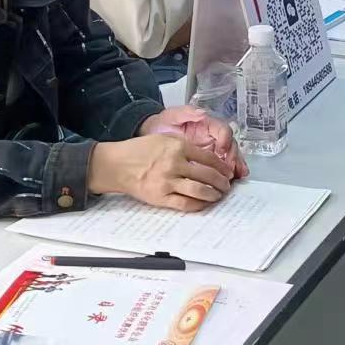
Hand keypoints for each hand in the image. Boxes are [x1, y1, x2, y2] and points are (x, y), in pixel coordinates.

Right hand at [88, 133, 234, 211]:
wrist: (118, 165)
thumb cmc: (140, 151)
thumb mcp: (164, 139)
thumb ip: (184, 147)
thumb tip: (207, 159)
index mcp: (177, 147)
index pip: (209, 158)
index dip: (222, 166)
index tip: (227, 171)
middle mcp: (174, 163)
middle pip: (208, 175)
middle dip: (222, 182)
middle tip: (226, 185)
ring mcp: (168, 182)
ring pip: (200, 190)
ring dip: (214, 194)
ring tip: (218, 195)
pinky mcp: (161, 197)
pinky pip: (185, 204)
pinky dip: (198, 205)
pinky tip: (204, 204)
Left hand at [142, 105, 246, 177]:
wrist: (154, 135)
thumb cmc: (164, 124)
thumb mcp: (172, 115)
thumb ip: (186, 113)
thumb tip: (202, 113)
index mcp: (207, 124)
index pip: (222, 130)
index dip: (225, 140)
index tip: (221, 151)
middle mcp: (213, 137)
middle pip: (230, 145)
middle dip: (232, 157)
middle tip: (229, 169)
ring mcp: (213, 149)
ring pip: (229, 156)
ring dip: (234, 166)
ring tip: (235, 176)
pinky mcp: (209, 162)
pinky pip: (221, 167)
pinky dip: (229, 172)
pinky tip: (234, 179)